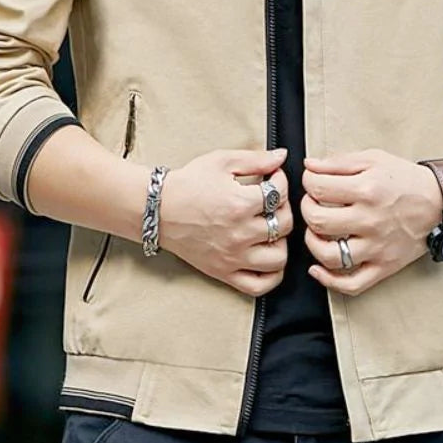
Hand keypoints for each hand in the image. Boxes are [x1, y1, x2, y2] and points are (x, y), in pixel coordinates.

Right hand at [159, 147, 292, 295]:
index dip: (282, 181)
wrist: (157, 209)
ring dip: (281, 242)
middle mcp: (240, 233)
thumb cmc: (187, 184)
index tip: (273, 178)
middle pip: (285, 224)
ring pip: (279, 258)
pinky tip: (267, 257)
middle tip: (272, 201)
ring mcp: (233, 257)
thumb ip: (256, 159)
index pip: (281, 194)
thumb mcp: (221, 162)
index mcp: (240, 204)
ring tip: (270, 229)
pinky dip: (271, 275)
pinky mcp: (224, 272)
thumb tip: (282, 156)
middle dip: (284, 207)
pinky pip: (259, 285)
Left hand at [301, 148, 442, 295]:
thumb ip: (338, 162)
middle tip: (313, 203)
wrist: (441, 202)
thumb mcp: (374, 159)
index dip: (307, 182)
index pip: (318, 188)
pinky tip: (317, 269)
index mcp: (367, 189)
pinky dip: (329, 280)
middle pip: (318, 221)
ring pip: (329, 255)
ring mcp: (377, 247)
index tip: (312, 181)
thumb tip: (308, 166)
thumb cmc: (406, 180)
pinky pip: (352, 284)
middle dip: (306, 209)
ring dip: (312, 243)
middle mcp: (370, 220)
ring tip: (315, 232)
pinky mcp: (384, 266)